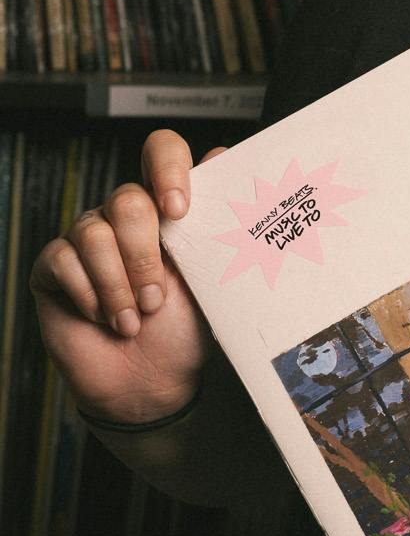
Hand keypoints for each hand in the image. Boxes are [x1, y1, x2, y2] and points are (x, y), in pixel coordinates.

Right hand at [26, 128, 220, 426]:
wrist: (152, 383)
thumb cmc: (189, 331)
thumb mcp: (217, 280)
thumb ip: (223, 227)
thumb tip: (229, 159)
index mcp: (171, 209)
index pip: (162, 152)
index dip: (167, 168)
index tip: (179, 208)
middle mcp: (126, 217)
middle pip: (127, 199)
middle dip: (144, 255)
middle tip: (158, 297)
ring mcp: (87, 238)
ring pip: (93, 231)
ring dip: (119, 284)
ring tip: (135, 318)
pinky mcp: (53, 265)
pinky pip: (63, 260)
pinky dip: (90, 296)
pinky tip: (105, 320)